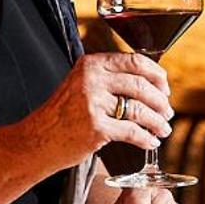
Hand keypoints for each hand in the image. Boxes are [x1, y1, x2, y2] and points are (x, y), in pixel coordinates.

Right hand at [24, 53, 172, 167]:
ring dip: (158, 121)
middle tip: (167, 113)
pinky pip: (132, 131)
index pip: (135, 61)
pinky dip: (146, 138)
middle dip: (161, 101)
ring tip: (163, 129)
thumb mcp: (81, 84)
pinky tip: (150, 142)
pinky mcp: (96, 128)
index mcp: (91, 64)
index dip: (156, 75)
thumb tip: (150, 82)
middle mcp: (92, 80)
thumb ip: (109, 78)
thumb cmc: (62, 115)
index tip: (165, 88)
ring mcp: (93, 103)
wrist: (37, 141)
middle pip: (141, 85)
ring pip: (140, 109)